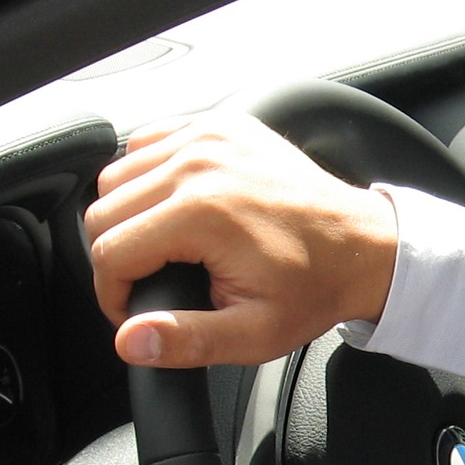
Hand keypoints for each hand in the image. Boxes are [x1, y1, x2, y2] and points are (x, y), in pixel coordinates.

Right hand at [85, 116, 399, 367]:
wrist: (362, 245)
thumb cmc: (313, 287)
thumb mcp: (253, 333)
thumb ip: (185, 340)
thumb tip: (130, 341)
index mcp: (200, 211)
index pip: (108, 252)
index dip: (112, 294)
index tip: (135, 311)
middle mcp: (198, 162)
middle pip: (102, 210)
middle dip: (116, 255)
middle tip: (150, 282)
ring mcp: (208, 135)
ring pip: (117, 175)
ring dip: (127, 214)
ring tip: (164, 247)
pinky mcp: (217, 123)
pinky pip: (148, 145)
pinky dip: (147, 176)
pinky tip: (174, 207)